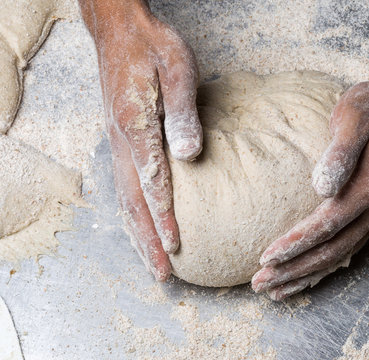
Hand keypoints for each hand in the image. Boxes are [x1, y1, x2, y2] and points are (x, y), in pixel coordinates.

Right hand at [84, 3, 201, 279]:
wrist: (120, 31)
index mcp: (136, 124)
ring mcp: (116, 142)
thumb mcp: (177, 69)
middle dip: (148, 239)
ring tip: (153, 264)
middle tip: (163, 273)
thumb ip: (183, 113)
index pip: (151, 180)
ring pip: (123, 199)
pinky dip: (132, 215)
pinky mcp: (119, 141)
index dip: (164, 215)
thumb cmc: (153, 47)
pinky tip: (141, 228)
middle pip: (132, 201)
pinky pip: (122, 187)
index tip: (177, 243)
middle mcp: (121, 140)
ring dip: (138, 234)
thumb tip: (190, 154)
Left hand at [252, 81, 368, 299]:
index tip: (265, 258)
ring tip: (276, 291)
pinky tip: (307, 276)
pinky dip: (326, 266)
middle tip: (260, 283)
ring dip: (307, 274)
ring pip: (340, 255)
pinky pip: (349, 247)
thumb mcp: (353, 118)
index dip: (295, 244)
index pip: (325, 225)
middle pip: (331, 250)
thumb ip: (339, 153)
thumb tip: (321, 187)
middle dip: (294, 269)